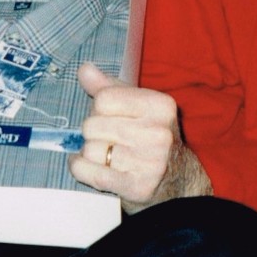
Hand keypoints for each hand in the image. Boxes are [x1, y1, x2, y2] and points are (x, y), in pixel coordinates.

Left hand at [68, 63, 211, 212]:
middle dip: (93, 132)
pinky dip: (80, 167)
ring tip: (106, 154)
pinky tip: (87, 165)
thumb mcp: (138, 106)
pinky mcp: (137, 186)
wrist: (176, 179)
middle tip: (107, 138)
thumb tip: (85, 70)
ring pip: (89, 150)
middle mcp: (158, 133)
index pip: (104, 99)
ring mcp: (150, 162)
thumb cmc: (150, 136)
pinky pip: (87, 171)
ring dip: (90, 153)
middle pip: (92, 125)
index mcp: (160, 105)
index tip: (109, 116)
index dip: (99, 108)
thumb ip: (110, 87)